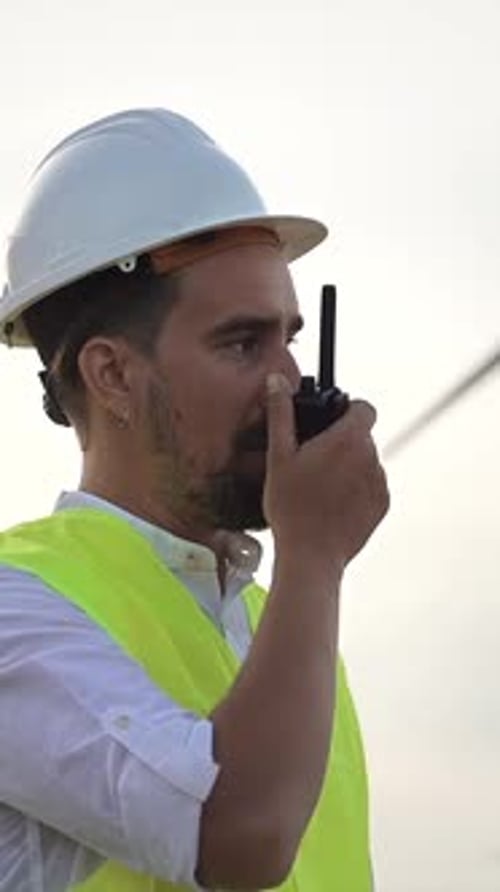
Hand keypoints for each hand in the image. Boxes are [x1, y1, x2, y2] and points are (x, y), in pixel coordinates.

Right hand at [263, 373, 388, 568]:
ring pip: (367, 461)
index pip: (364, 407)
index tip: (329, 422)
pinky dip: (357, 489)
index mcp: (349, 439)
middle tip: (314, 460)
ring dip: (350, 466)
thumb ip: (281, 413)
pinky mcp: (382, 506)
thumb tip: (278, 382)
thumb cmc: (291, 508)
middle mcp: (371, 458)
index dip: (347, 410)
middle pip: (363, 436)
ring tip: (321, 486)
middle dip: (343, 441)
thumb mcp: (278, 456)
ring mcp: (379, 483)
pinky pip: (372, 486)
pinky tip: (332, 502)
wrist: (310, 555)